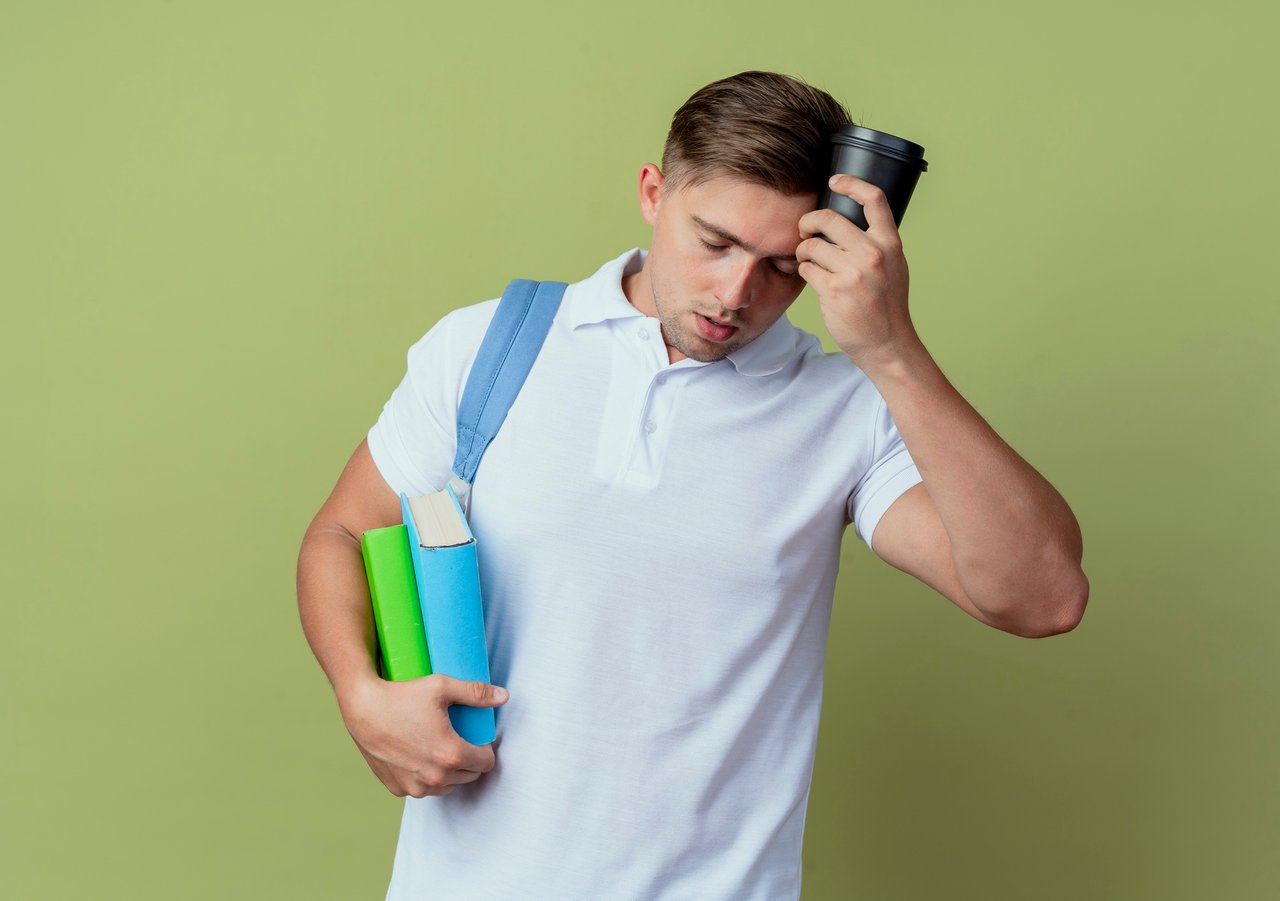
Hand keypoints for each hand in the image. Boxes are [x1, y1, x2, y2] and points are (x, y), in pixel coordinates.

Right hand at [339, 674, 508, 796]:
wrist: (362, 707)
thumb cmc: (402, 695)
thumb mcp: (442, 687)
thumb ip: (476, 693)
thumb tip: (504, 696)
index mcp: (450, 755)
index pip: (486, 763)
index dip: (485, 749)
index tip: (477, 738)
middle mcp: (434, 778)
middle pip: (469, 776)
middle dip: (469, 760)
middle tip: (458, 739)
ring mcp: (415, 787)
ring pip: (447, 785)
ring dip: (449, 771)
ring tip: (439, 747)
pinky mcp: (398, 789)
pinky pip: (423, 788)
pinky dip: (426, 777)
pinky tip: (420, 755)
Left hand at [796, 174, 918, 369]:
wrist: (887, 343)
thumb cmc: (886, 305)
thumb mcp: (893, 266)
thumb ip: (876, 242)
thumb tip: (851, 220)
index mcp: (890, 243)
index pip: (874, 199)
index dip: (851, 183)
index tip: (834, 181)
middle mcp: (873, 254)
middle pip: (828, 218)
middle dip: (808, 222)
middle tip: (804, 230)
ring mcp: (853, 273)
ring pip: (811, 246)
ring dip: (803, 252)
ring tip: (808, 261)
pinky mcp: (834, 291)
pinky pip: (807, 269)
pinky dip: (805, 272)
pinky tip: (813, 280)